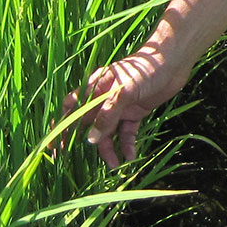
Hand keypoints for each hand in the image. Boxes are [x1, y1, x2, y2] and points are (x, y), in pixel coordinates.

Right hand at [62, 48, 192, 169]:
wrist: (173, 61)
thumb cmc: (145, 69)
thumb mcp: (124, 91)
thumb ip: (107, 115)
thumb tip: (91, 139)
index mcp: (95, 87)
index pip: (72, 108)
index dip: (61, 126)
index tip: (53, 145)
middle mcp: (105, 98)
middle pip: (88, 124)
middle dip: (82, 143)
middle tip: (73, 165)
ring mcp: (120, 106)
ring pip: (108, 132)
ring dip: (109, 148)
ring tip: (116, 165)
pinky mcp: (135, 112)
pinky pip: (127, 132)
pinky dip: (127, 144)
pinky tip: (130, 156)